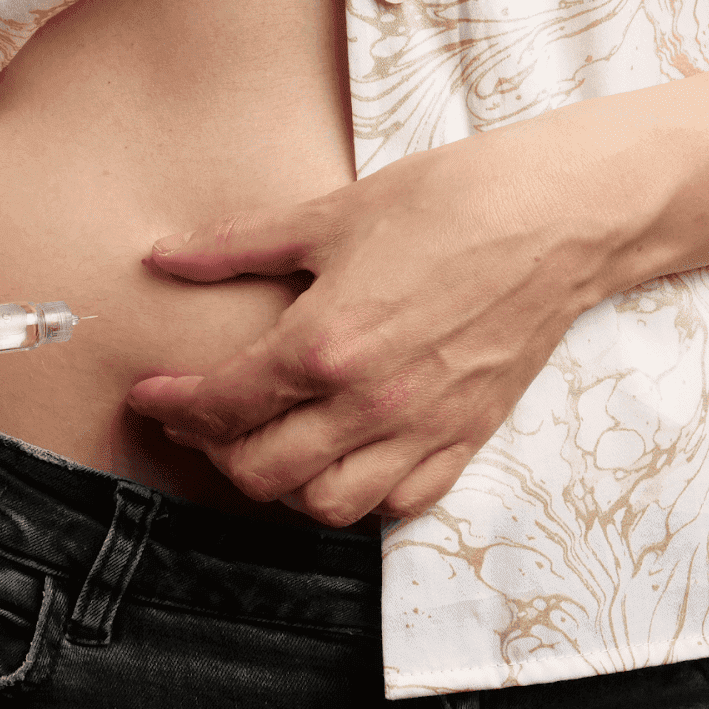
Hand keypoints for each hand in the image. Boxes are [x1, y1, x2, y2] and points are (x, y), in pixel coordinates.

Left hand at [127, 118, 634, 526]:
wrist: (558, 217)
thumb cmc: (449, 203)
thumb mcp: (331, 214)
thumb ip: (236, 247)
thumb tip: (164, 257)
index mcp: (325, 345)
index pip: (222, 403)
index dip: (172, 405)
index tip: (151, 394)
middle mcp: (369, 404)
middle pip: (261, 471)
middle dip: (214, 450)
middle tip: (203, 418)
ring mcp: (421, 430)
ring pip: (326, 506)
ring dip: (282, 486)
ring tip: (269, 444)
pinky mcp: (465, 439)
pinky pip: (398, 503)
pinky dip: (359, 496)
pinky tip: (342, 459)